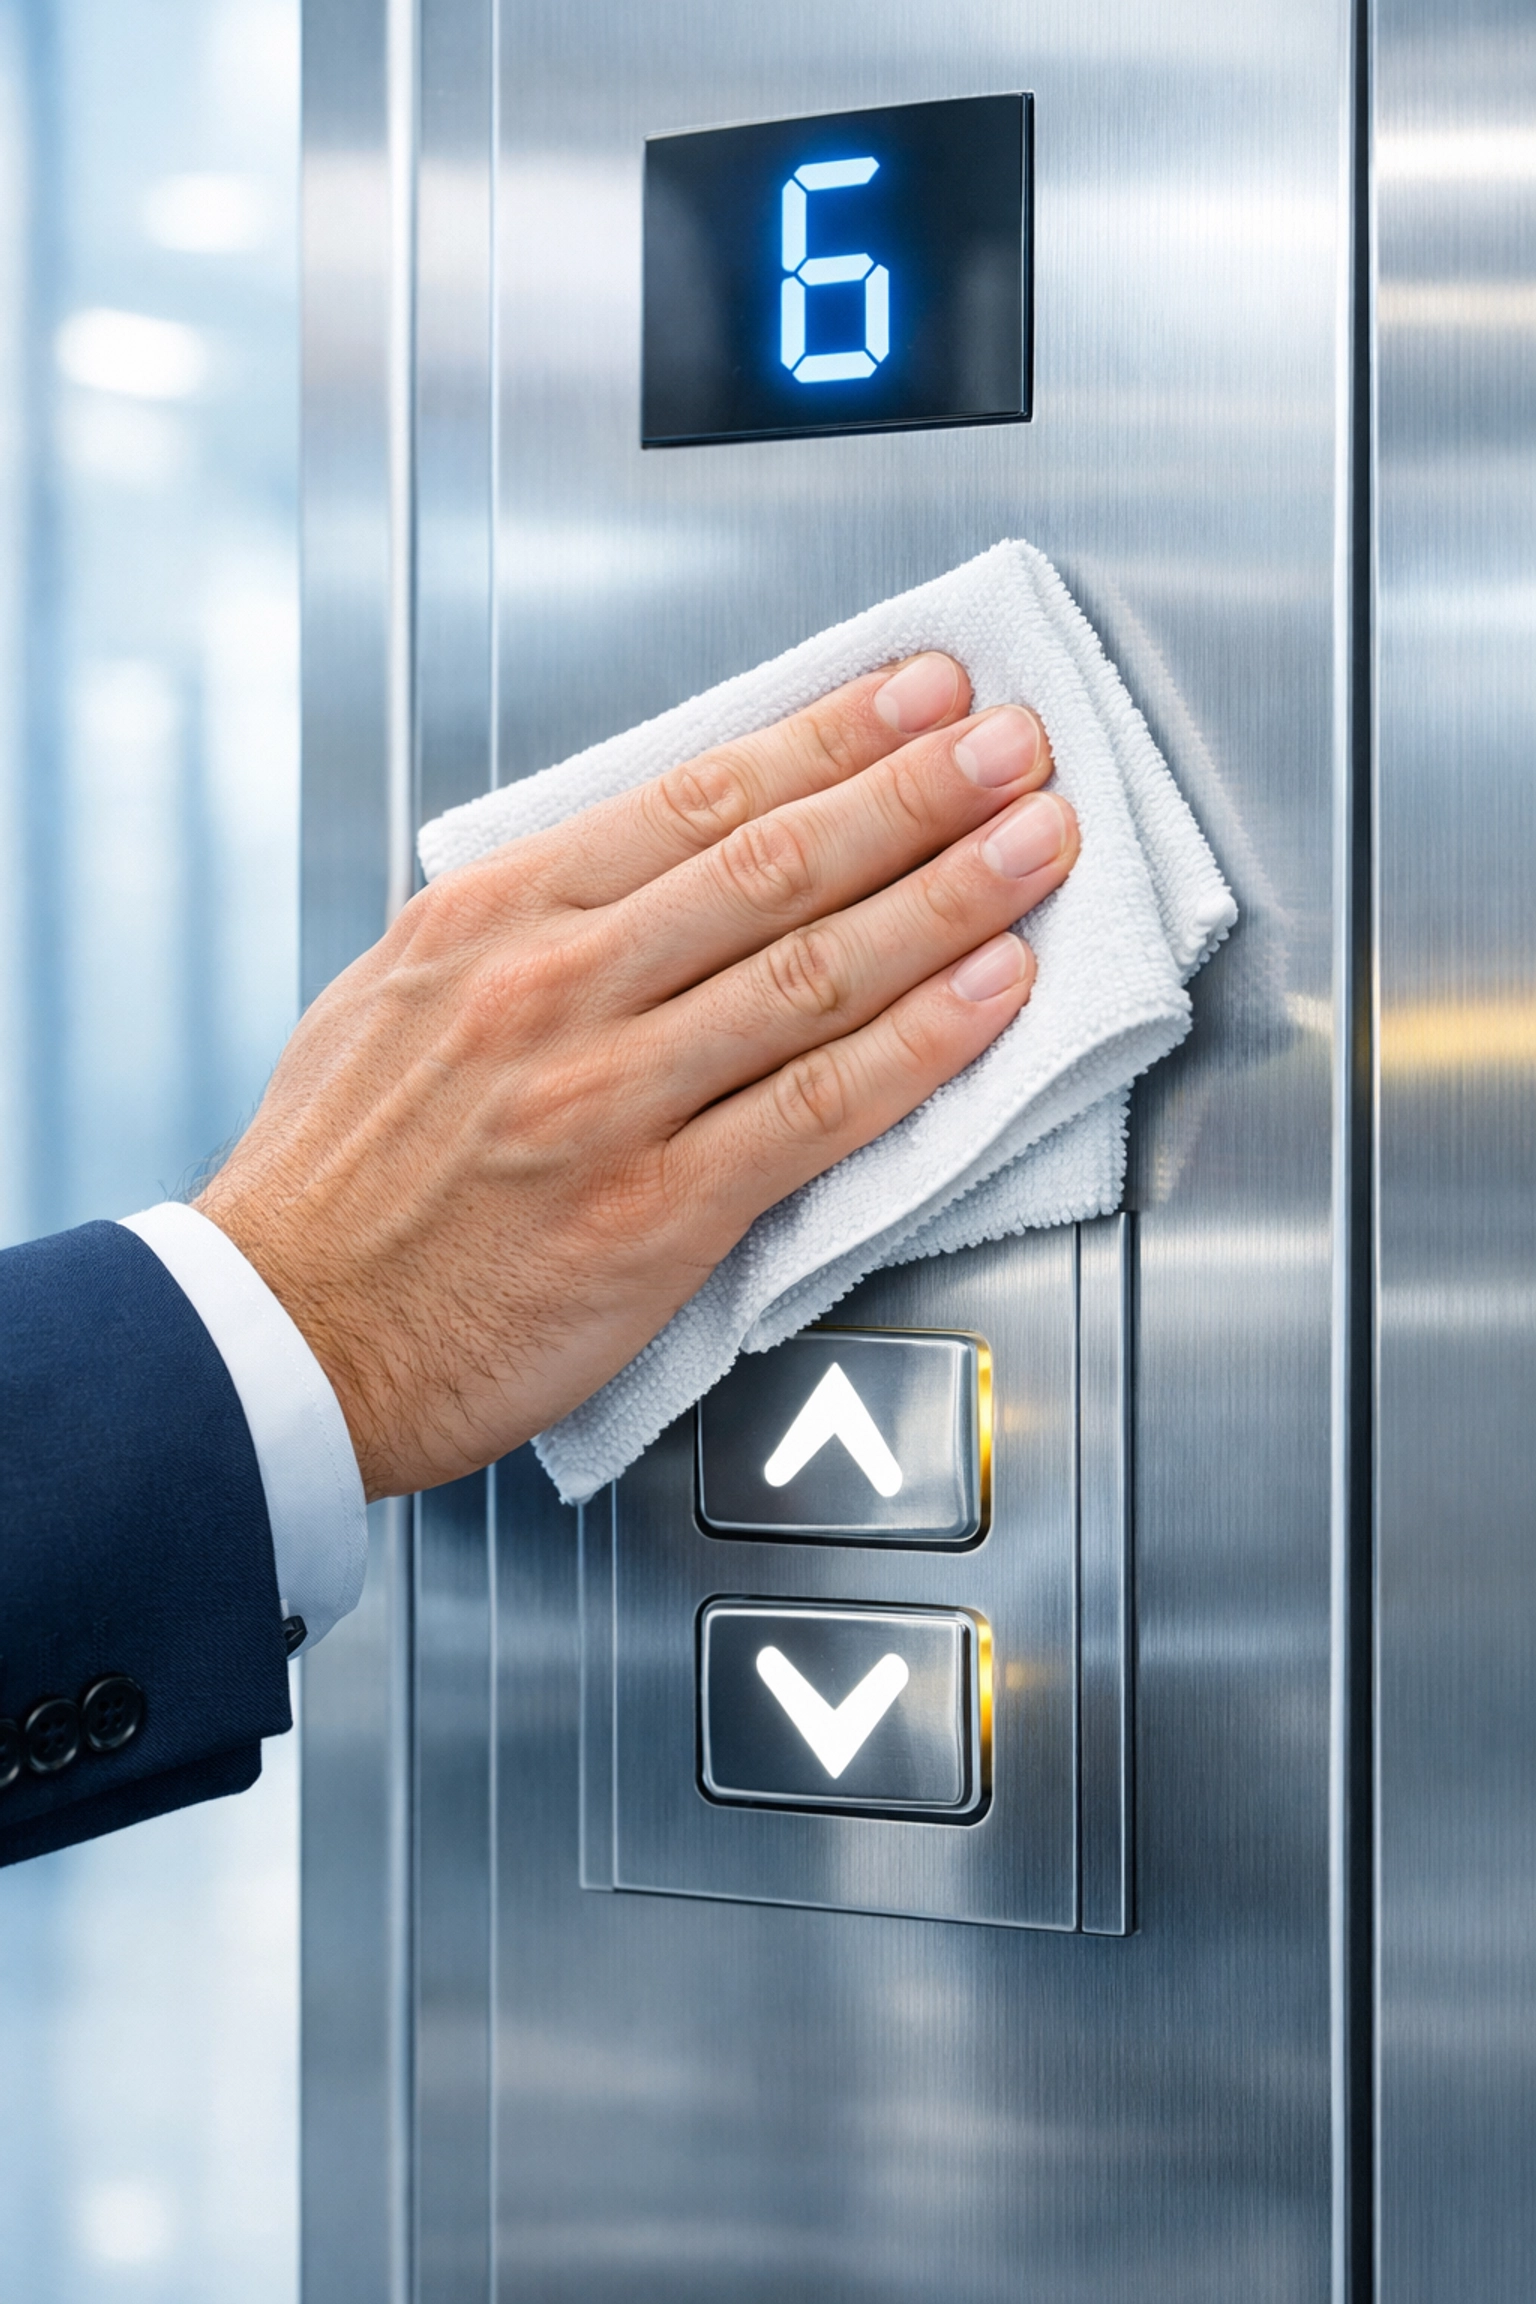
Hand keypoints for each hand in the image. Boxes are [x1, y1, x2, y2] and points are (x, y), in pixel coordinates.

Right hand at [197, 653, 1077, 1496]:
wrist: (278, 1335)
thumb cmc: (335, 1181)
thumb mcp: (397, 993)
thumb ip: (525, 925)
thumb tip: (648, 868)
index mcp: (491, 920)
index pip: (694, 798)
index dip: (826, 737)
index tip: (913, 697)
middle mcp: (556, 991)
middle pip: (774, 864)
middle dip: (914, 791)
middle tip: (1014, 743)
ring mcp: (609, 1100)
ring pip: (814, 972)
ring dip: (948, 896)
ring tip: (1036, 843)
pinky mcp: (655, 1214)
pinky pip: (816, 1110)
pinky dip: (919, 1044)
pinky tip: (991, 993)